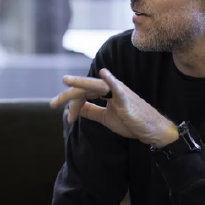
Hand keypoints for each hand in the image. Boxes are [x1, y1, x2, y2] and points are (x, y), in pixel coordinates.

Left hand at [50, 69, 178, 147]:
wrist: (151, 131)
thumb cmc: (131, 122)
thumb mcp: (106, 118)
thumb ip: (92, 111)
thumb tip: (77, 108)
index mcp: (106, 92)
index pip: (84, 93)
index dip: (74, 104)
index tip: (69, 118)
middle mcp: (111, 88)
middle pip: (86, 88)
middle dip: (69, 94)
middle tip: (53, 102)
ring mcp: (119, 92)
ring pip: (96, 85)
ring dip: (80, 85)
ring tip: (66, 81)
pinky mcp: (127, 99)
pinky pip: (117, 88)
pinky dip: (110, 80)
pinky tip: (102, 74)